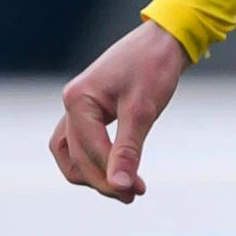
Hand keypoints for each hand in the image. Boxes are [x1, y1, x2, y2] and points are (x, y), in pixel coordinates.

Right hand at [50, 20, 191, 201]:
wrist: (164, 39)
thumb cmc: (154, 68)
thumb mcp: (143, 111)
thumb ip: (129, 149)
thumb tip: (121, 186)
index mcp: (78, 100)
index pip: (89, 151)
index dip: (110, 176)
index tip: (136, 193)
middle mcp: (71, 103)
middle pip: (76, 157)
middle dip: (102, 179)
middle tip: (133, 196)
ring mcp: (77, 105)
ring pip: (72, 152)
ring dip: (94, 174)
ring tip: (124, 189)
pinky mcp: (90, 108)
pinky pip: (82, 142)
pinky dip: (96, 159)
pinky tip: (118, 169)